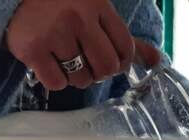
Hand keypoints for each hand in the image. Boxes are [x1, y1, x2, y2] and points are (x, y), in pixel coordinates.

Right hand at [5, 0, 160, 90]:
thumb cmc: (61, 8)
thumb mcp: (96, 14)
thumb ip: (125, 39)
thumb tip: (156, 61)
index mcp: (97, 4)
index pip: (126, 48)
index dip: (121, 62)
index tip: (110, 59)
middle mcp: (77, 16)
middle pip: (107, 68)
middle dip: (99, 72)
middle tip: (86, 62)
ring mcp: (54, 32)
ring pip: (82, 79)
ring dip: (76, 76)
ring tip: (64, 58)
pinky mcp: (32, 49)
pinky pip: (57, 83)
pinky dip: (55, 80)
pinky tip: (48, 62)